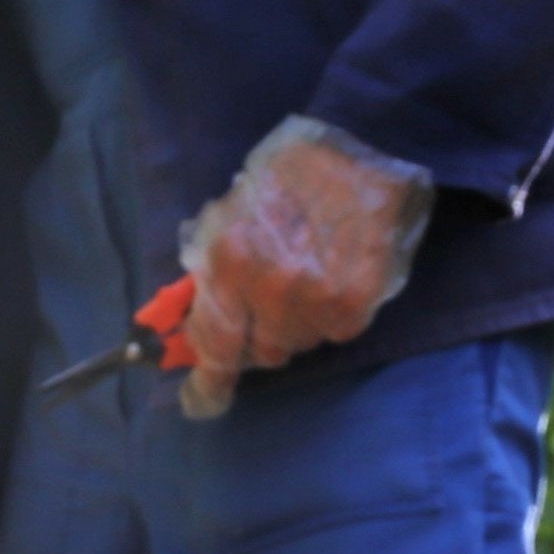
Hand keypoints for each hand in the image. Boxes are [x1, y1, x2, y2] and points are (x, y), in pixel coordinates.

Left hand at [174, 117, 436, 419]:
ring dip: (296, 325)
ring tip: (307, 280)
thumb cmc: (285, 180)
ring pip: (297, 345)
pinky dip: (331, 316)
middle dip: (258, 337)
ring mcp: (315, 301)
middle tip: (270, 304)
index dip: (207, 382)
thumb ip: (210, 276)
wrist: (358, 152)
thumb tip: (195, 329)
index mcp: (228, 265)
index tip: (202, 401)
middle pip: (259, 354)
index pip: (213, 347)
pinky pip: (334, 333)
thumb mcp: (228, 218)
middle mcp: (269, 290)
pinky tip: (334, 278)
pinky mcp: (354, 305)